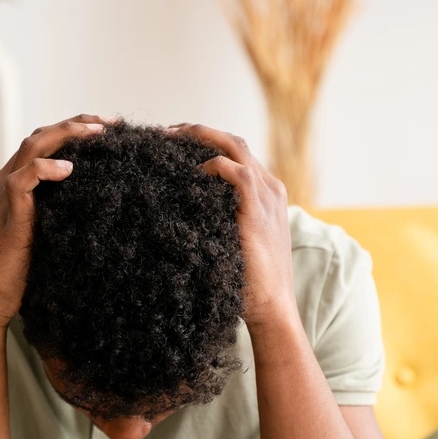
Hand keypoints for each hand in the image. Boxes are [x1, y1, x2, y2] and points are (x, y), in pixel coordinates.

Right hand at [0, 114, 108, 329]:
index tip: (103, 131)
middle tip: (110, 123)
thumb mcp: (38, 235)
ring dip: (68, 134)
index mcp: (7, 185)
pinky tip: (70, 169)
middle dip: (76, 124)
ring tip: (100, 131)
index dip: (70, 133)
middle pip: (38, 137)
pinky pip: (24, 178)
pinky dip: (46, 168)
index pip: (39, 145)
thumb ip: (52, 214)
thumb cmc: (13, 275)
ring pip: (32, 147)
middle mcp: (0, 182)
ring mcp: (0, 194)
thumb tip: (86, 208)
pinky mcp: (6, 211)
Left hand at [169, 123, 295, 328]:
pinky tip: (190, 172)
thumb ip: (219, 220)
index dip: (204, 141)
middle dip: (197, 131)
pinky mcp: (258, 210)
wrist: (272, 307)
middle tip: (164, 134)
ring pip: (234, 146)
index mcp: (266, 192)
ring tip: (169, 140)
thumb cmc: (248, 282)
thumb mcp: (232, 240)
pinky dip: (212, 165)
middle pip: (233, 141)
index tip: (174, 143)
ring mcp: (267, 196)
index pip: (235, 151)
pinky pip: (236, 172)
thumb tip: (184, 212)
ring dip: (200, 137)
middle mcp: (270, 187)